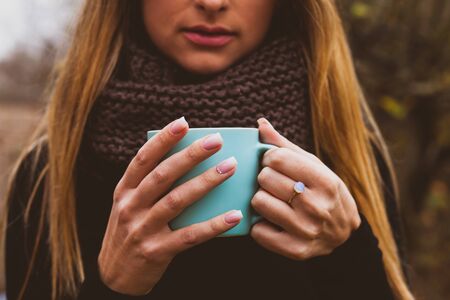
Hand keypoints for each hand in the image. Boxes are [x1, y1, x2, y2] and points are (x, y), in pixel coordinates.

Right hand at [98, 117, 241, 295]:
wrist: (114, 276)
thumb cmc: (128, 231)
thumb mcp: (128, 204)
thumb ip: (148, 184)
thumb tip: (184, 157)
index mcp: (124, 191)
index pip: (143, 159)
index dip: (163, 139)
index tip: (183, 123)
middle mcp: (131, 206)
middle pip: (163, 175)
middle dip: (191, 155)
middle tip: (216, 140)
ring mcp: (142, 229)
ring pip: (177, 200)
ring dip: (205, 182)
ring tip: (229, 167)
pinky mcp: (157, 251)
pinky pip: (190, 236)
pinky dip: (213, 225)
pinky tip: (234, 215)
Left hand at [250, 118, 360, 259]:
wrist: (343, 233)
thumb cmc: (323, 192)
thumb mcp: (313, 166)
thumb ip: (284, 146)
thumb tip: (260, 123)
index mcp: (325, 181)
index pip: (277, 158)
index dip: (269, 158)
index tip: (274, 164)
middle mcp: (318, 206)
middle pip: (265, 178)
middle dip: (265, 178)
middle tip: (275, 184)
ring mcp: (307, 230)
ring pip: (258, 202)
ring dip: (261, 199)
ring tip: (274, 200)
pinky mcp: (296, 250)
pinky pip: (258, 231)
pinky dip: (260, 225)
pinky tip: (272, 221)